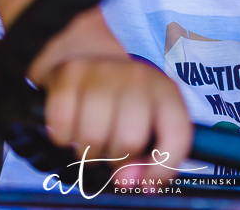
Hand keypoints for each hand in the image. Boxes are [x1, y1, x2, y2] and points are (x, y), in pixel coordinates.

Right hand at [43, 56, 192, 184]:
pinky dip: (62, 137)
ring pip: (93, 136)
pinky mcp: (70, 73)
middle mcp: (139, 77)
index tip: (144, 183)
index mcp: (166, 91)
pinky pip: (62, 125)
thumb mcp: (145, 125)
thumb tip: (126, 181)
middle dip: (116, 158)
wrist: (88, 57)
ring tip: (90, 140)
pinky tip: (70, 126)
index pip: (177, 135)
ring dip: (87, 152)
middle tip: (109, 151)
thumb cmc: (120, 103)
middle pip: (130, 139)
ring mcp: (103, 71)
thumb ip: (145, 161)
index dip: (162, 168)